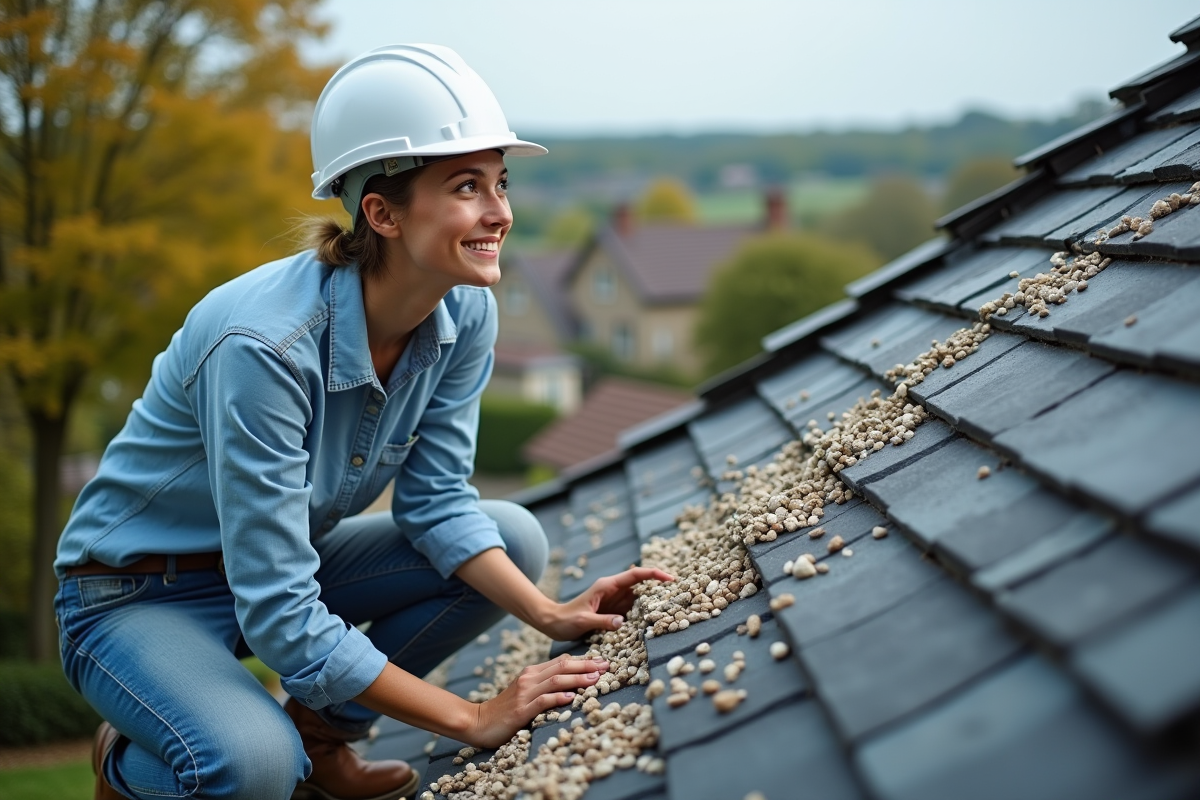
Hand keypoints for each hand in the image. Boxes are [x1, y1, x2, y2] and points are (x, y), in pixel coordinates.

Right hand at [468, 655, 607, 748]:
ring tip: (595, 680)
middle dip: (586, 666)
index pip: (562, 662)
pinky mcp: (520, 710)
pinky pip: (542, 701)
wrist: (478, 721)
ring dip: (577, 679)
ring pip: (555, 681)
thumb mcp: (526, 692)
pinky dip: (558, 698)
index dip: (583, 661)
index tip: (602, 662)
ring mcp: (524, 694)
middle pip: (562, 667)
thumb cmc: (505, 709)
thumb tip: (571, 683)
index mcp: (531, 673)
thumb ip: (545, 685)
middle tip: (606, 666)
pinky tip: (572, 698)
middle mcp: (529, 678)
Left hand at [540, 567, 673, 640]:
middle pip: (642, 583)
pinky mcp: (614, 611)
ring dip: (653, 602)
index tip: (670, 579)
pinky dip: (643, 613)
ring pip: (639, 597)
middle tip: (679, 595)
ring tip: (671, 609)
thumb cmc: (565, 620)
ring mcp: (615, 600)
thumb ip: (602, 621)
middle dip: (659, 587)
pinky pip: (633, 610)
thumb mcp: (583, 621)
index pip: (635, 575)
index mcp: (607, 586)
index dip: (654, 574)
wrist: (552, 623)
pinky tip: (652, 621)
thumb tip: (622, 622)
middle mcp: (614, 590)